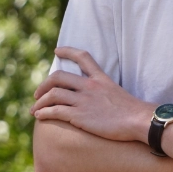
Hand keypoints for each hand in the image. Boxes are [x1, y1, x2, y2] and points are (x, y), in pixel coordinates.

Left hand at [30, 47, 153, 142]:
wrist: (137, 120)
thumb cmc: (132, 111)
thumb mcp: (118, 93)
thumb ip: (105, 91)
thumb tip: (100, 97)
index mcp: (100, 78)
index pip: (83, 57)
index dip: (68, 51)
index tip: (57, 50)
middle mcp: (90, 86)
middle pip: (59, 76)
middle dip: (44, 84)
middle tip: (38, 93)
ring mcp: (84, 100)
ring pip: (53, 94)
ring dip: (40, 101)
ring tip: (35, 109)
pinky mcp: (80, 115)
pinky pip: (55, 111)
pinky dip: (44, 113)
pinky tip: (40, 116)